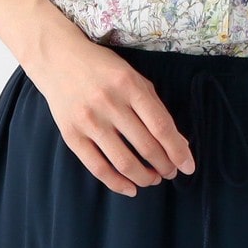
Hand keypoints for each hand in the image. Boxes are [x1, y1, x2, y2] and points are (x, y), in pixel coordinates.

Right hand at [27, 31, 196, 197]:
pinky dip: (117, 184)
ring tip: (154, 179)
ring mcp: (89, 120)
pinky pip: (98, 168)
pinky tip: (131, 188)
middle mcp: (110, 103)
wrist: (58, 59)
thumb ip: (155, 107)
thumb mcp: (133, 78)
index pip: (161, 126)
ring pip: (124, 162)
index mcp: (130, 85)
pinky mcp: (71, 135)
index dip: (178, 151)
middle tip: (171, 173)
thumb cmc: (103, 68)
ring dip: (144, 177)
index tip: (188, 167)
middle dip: (164, 165)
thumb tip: (179, 142)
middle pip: (146, 146)